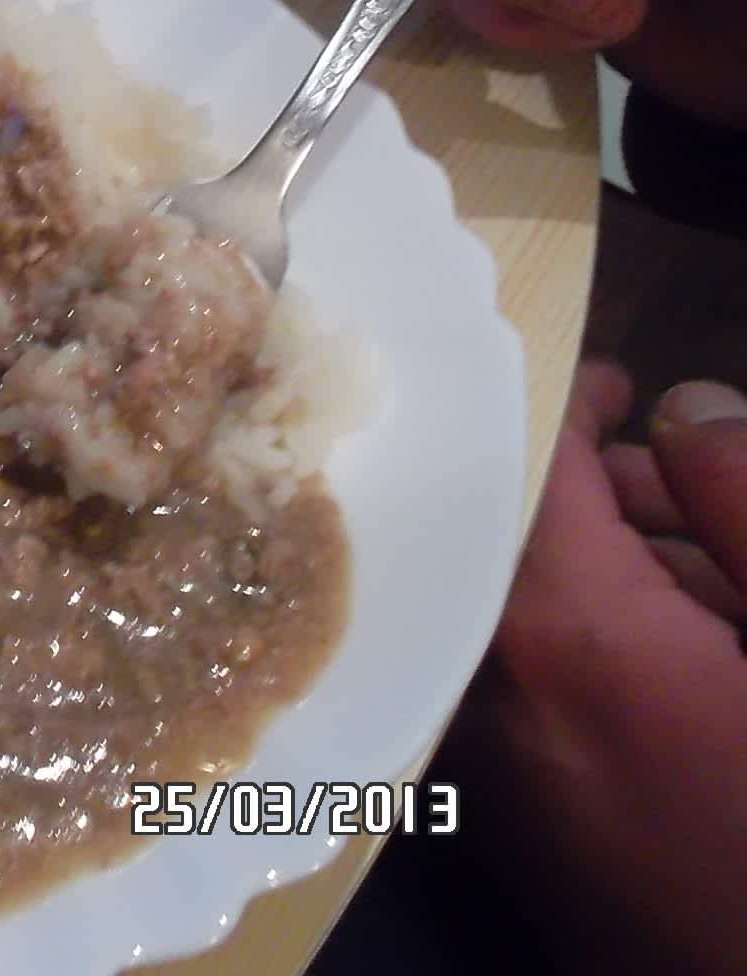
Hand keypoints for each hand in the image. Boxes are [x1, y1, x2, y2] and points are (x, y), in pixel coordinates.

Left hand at [444, 363, 746, 974]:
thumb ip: (746, 506)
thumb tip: (683, 409)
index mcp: (567, 633)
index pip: (527, 470)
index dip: (573, 406)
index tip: (622, 387)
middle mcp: (490, 690)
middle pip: (516, 540)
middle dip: (603, 501)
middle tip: (693, 496)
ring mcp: (487, 764)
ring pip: (516, 614)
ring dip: (600, 578)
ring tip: (709, 591)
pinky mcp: (504, 820)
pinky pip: (518, 689)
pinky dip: (582, 653)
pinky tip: (681, 673)